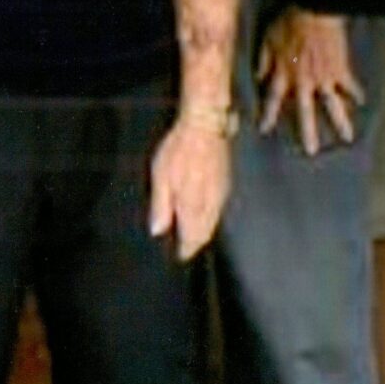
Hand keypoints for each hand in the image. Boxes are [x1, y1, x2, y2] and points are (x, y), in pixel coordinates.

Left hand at [147, 110, 231, 260]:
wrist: (206, 126)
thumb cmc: (179, 149)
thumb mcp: (161, 176)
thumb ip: (161, 206)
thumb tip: (158, 231)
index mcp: (192, 205)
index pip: (191, 236)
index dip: (185, 249)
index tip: (179, 257)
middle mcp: (210, 205)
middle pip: (205, 233)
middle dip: (195, 243)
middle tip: (186, 250)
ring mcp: (221, 194)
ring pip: (214, 223)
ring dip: (204, 232)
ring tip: (194, 237)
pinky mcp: (226, 183)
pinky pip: (219, 211)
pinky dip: (211, 219)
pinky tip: (205, 216)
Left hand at [255, 10, 361, 154]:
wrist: (315, 11)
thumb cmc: (289, 22)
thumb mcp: (268, 39)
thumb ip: (263, 61)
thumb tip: (259, 78)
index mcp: (285, 74)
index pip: (274, 99)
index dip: (269, 115)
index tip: (264, 131)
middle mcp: (305, 81)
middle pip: (306, 111)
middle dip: (308, 132)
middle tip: (312, 152)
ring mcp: (324, 77)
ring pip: (333, 105)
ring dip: (341, 122)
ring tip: (347, 138)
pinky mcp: (341, 69)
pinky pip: (349, 85)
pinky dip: (356, 93)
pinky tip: (362, 103)